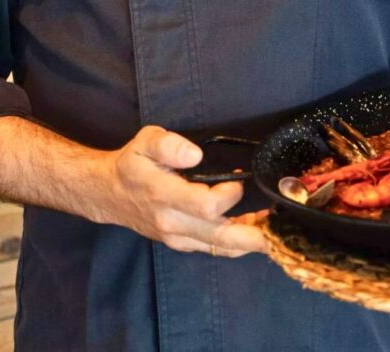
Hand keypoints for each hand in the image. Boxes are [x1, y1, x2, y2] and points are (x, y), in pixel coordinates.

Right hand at [100, 125, 267, 257]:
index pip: (206, 206)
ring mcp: (177, 237)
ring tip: (275, 230)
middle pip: (219, 237)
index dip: (228, 195)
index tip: (238, 178)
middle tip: (280, 231)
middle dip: (252, 236)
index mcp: (164, 195)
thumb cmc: (132, 163)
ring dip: (249, 241)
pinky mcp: (182, 243)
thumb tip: (195, 155)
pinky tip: (254, 231)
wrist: (109, 194)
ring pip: (219, 247)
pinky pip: (213, 248)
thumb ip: (168, 145)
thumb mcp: (144, 141)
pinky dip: (236, 243)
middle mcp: (172, 222)